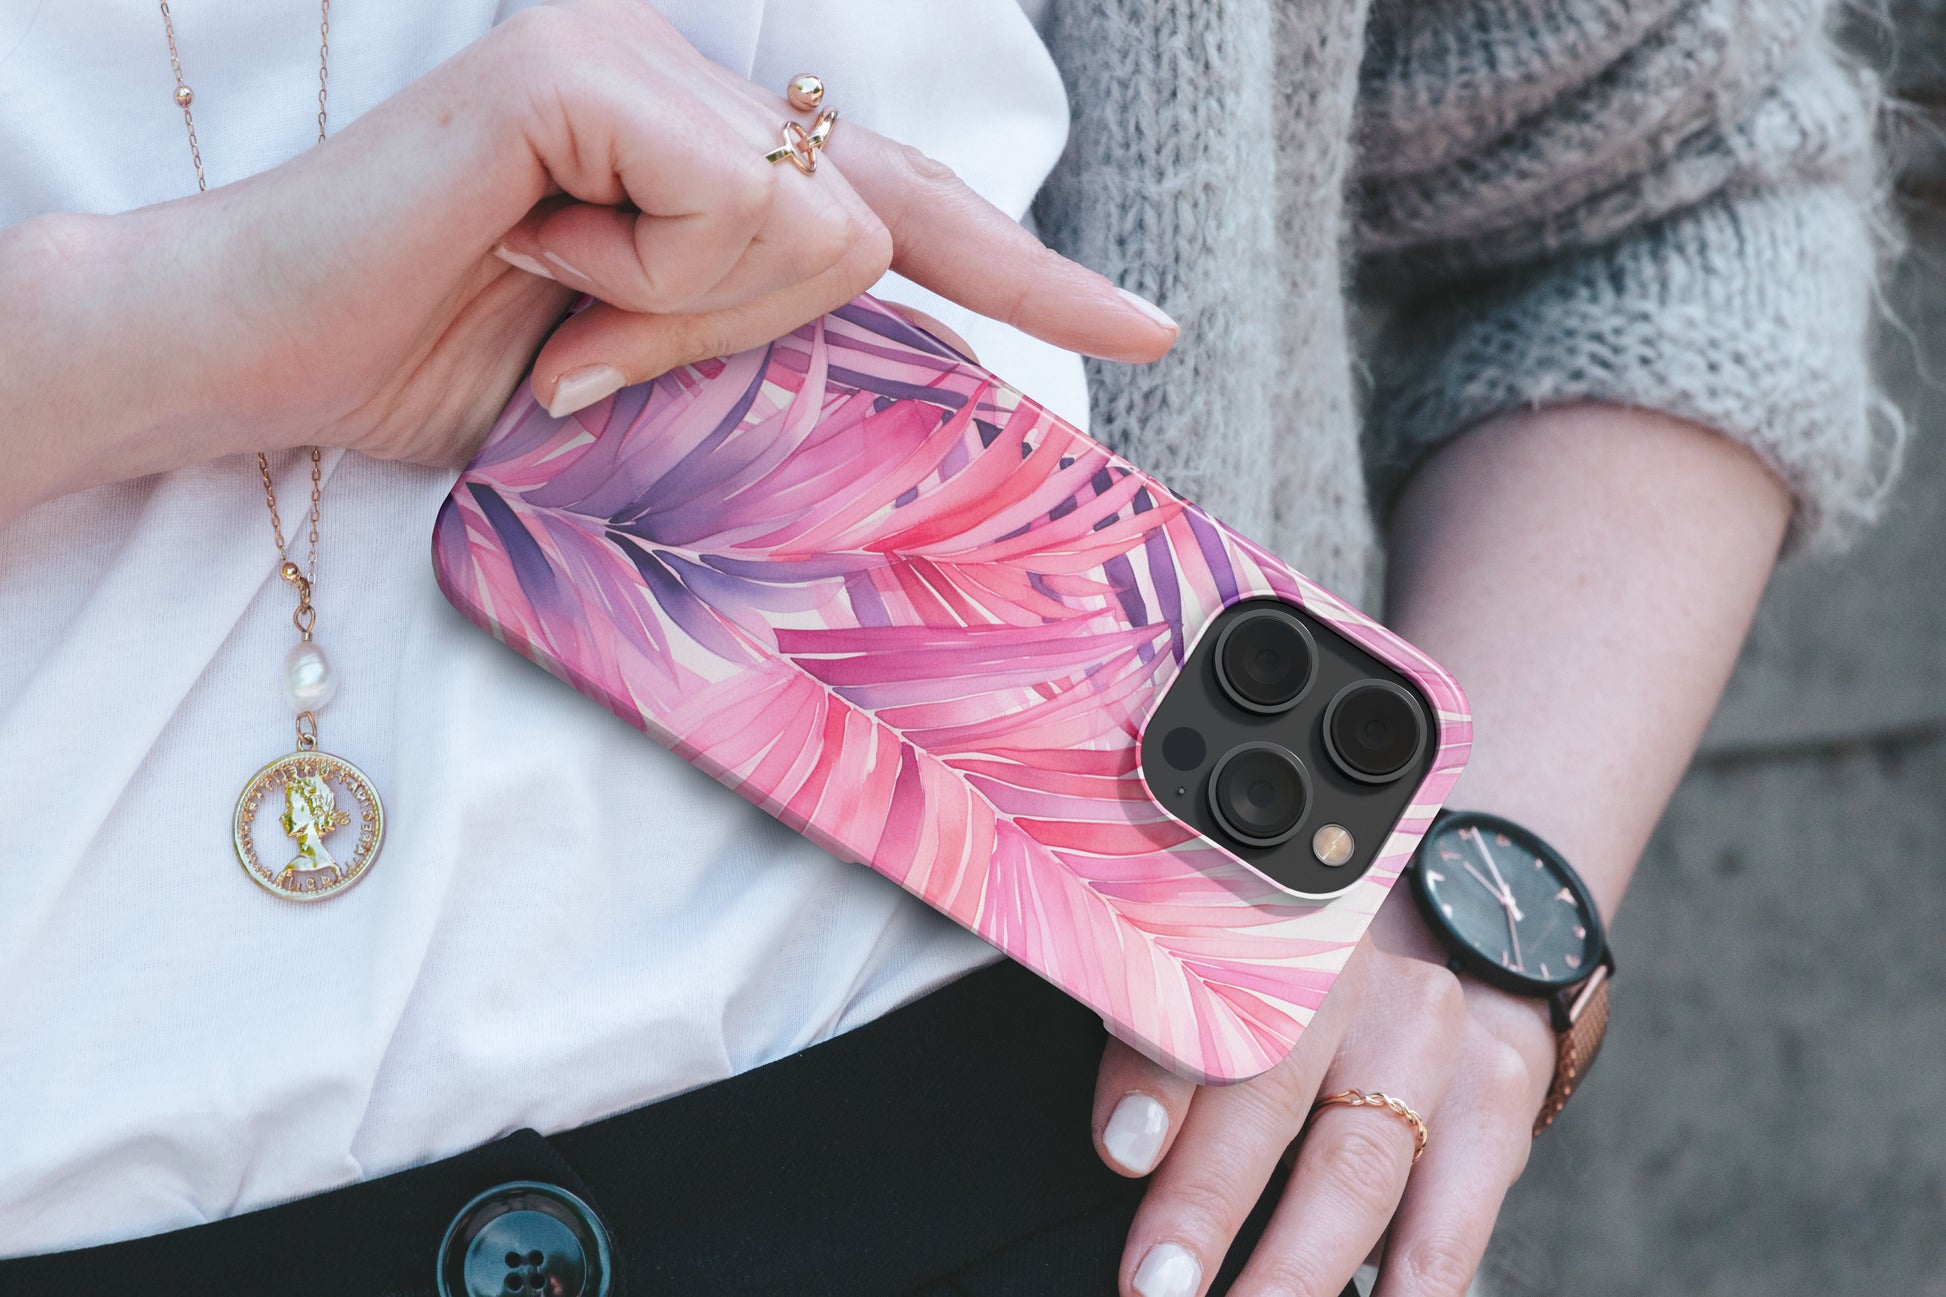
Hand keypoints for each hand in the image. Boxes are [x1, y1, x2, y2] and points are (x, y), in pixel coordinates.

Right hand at [1, 0, 1173, 516]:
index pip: (901, 207)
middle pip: (872, 223)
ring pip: (816, 226)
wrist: (255, 360)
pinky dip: (650, 282)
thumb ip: (761, 342)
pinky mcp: (576, 70)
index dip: (1027, 271)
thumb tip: (879, 325)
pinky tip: (538, 260)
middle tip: (587, 341)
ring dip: (687, 317)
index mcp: (706, 143)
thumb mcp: (646, 377)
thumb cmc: (442, 372)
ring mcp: (632, 56)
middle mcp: (685, 75)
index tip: (1141, 331)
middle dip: (754, 327)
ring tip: (553, 303)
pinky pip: (735, 206)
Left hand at [1090, 888, 1556, 1296]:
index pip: (1203, 996)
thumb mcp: (1211, 985)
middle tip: (1159, 1283)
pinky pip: (1451, 1218)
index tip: (1121, 1151)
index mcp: (1262, 934)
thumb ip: (1158, 1046)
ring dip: (1297, 1265)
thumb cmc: (1283, 996)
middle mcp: (1353, 973)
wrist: (1429, 965)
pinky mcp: (1492, 1097)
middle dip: (1210, 1199)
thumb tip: (1126, 1144)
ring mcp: (1432, 1037)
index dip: (1159, 1076)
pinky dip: (1408, 1284)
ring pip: (1359, 1167)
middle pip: (1276, 1087)